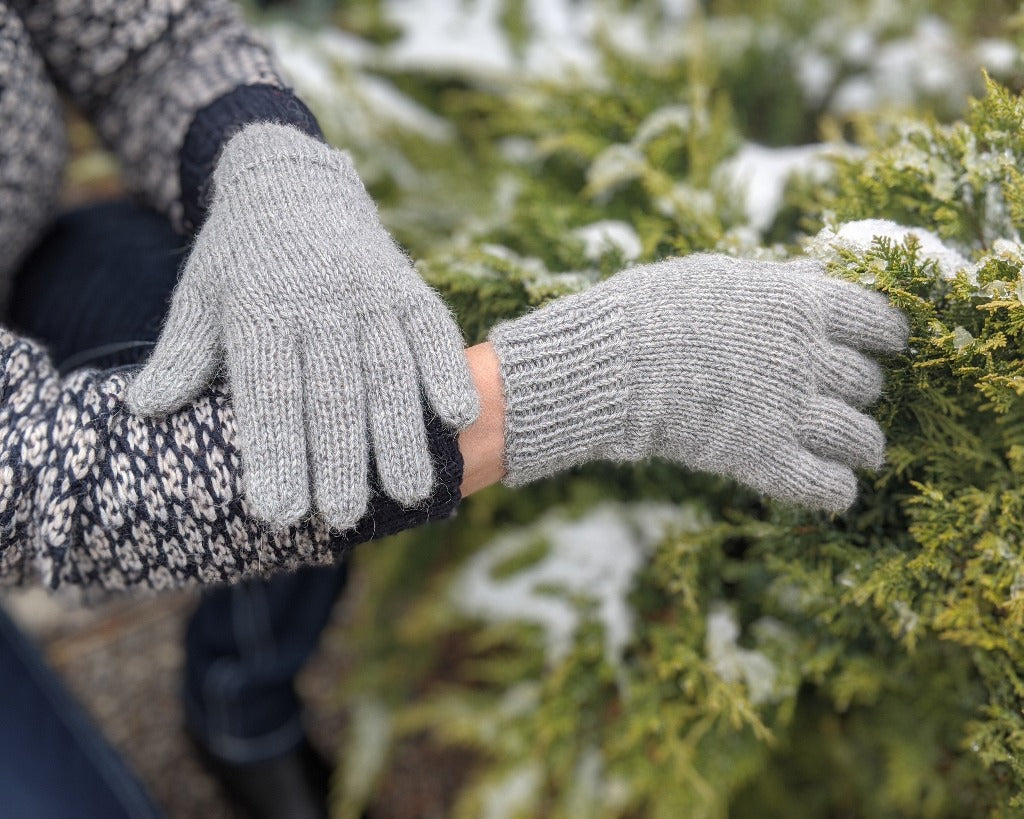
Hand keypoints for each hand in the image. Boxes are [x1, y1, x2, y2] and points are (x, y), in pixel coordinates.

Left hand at [128, 124, 478, 529]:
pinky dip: (447, 371)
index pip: (268, 393)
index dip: (274, 453)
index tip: (279, 512)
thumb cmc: (240, 255)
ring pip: (389, 371)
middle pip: (333, 392)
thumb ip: (181, 354)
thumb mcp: (199, 295)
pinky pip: (433, 331)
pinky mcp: (407, 284)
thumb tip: (144, 410)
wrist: (291, 179)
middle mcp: (318, 300)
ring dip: (401, 434)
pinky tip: (458, 416)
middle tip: (345, 517)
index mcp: (259, 307)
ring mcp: (369, 291)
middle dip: (340, 460)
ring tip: (411, 491)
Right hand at [488, 254, 907, 511]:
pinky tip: (834, 487)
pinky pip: (828, 486)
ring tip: (861, 453)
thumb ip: (778, 280)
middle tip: (844, 399)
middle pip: (868, 383)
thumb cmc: (655, 310)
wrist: (614, 362)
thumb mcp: (722, 275)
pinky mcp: (765, 459)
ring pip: (862, 438)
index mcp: (802, 306)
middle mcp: (809, 358)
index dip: (888, 337)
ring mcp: (791, 412)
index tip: (884, 346)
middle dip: (860, 392)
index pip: (879, 322)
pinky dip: (837, 489)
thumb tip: (820, 273)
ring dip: (865, 446)